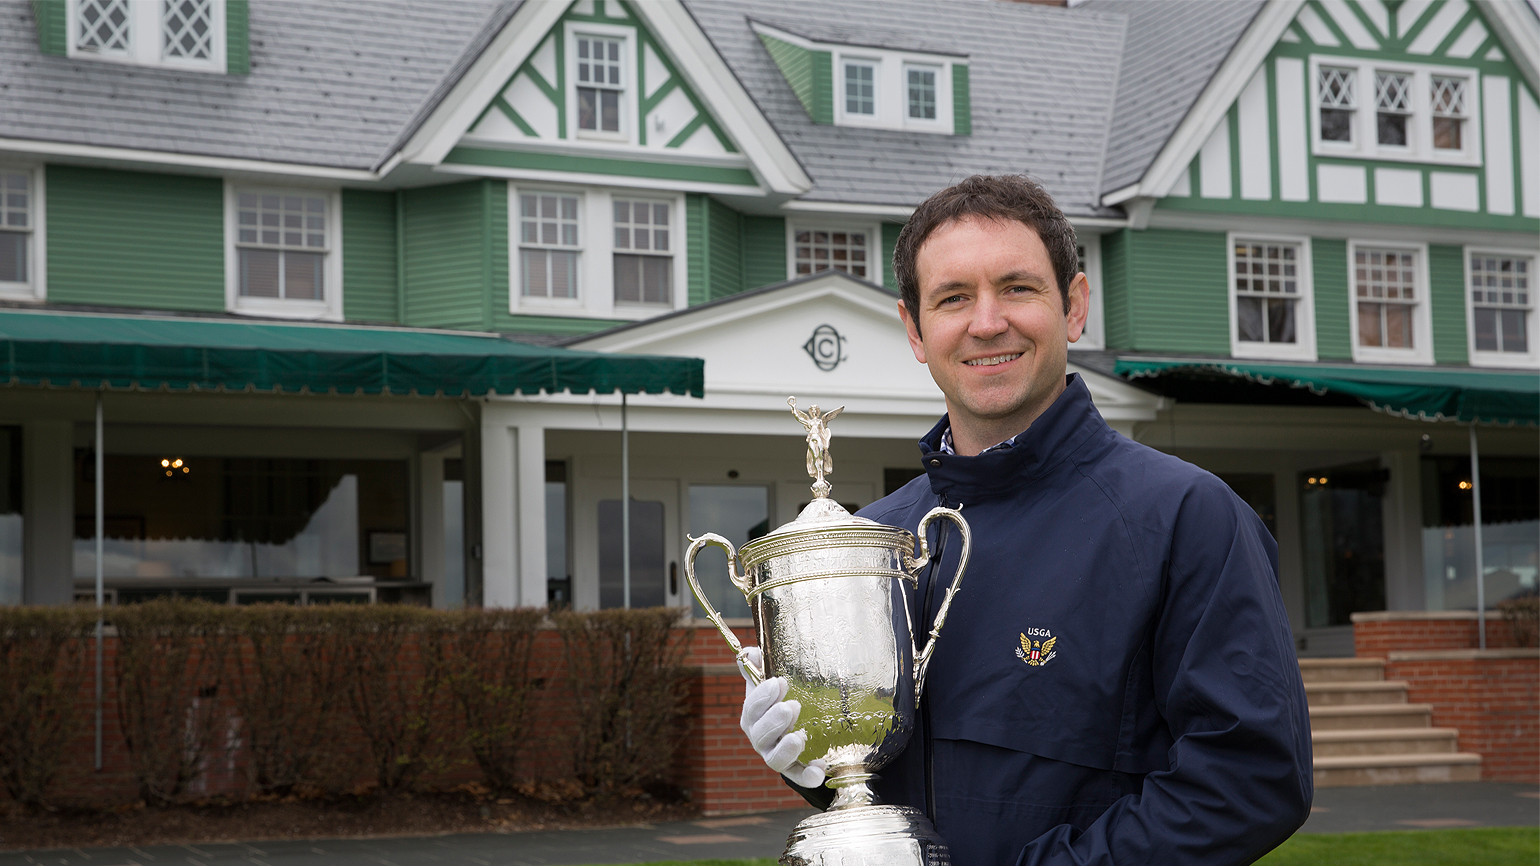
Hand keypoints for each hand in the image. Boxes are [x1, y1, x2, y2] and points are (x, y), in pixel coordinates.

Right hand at [737, 647, 826, 787]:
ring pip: (774, 759)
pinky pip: (799, 776)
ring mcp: (776, 755)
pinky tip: (819, 770)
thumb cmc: (780, 698)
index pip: (751, 708)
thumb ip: (759, 664)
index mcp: (753, 716)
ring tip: (799, 738)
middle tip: (792, 706)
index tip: (779, 681)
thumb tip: (751, 653)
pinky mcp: (795, 770)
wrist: (796, 726)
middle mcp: (761, 738)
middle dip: (774, 721)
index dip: (762, 696)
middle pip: (760, 734)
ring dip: (786, 749)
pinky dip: (807, 776)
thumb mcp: (770, 680)